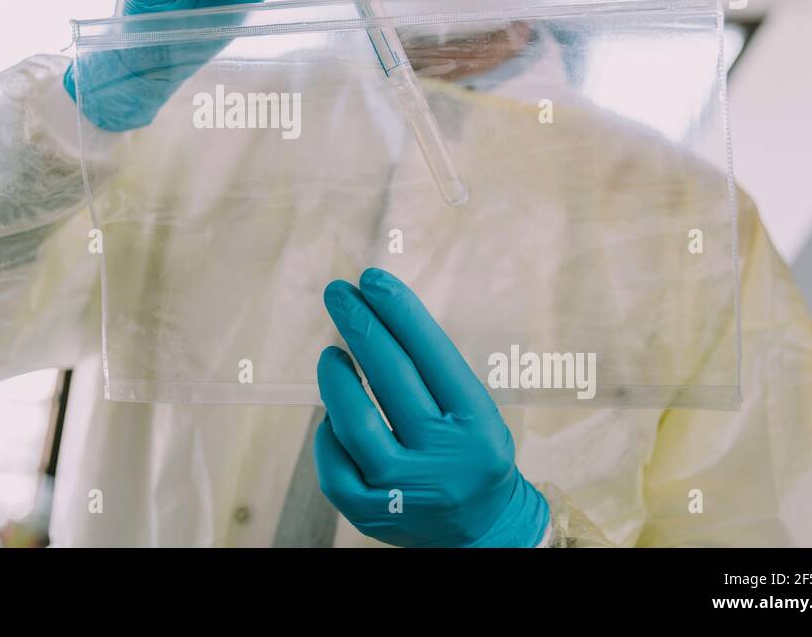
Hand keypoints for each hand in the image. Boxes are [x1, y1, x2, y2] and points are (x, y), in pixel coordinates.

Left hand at [315, 267, 549, 546]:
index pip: (432, 354)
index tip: (373, 279)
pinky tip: (333, 415)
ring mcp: (403, 490)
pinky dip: (328, 432)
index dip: (400, 312)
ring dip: (336, 378)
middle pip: (391, 377)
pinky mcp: (369, 513)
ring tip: (331, 355)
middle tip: (339, 292)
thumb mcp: (473, 412)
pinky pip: (332, 462)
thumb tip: (375, 314)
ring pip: (353, 421)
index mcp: (477, 425)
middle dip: (360, 325)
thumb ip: (432, 374)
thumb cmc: (470, 453)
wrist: (483, 532)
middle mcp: (443, 457)